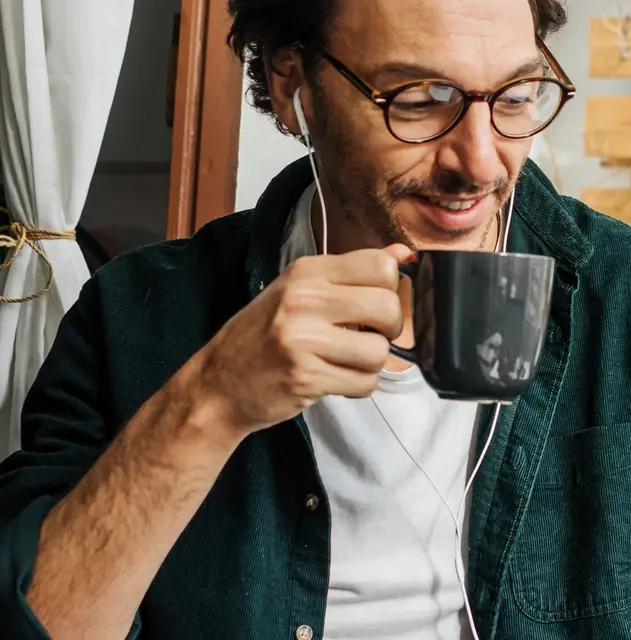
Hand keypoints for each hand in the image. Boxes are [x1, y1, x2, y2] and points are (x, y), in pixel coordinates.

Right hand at [190, 244, 412, 436]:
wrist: (219, 383)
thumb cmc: (264, 334)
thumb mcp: (302, 289)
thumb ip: (353, 272)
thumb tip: (404, 253)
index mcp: (307, 272)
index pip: (381, 265)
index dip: (390, 289)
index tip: (375, 304)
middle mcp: (304, 300)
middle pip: (388, 306)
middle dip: (389, 329)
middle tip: (368, 336)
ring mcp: (303, 339)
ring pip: (379, 351)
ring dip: (370, 363)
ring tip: (344, 360)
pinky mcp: (306, 376)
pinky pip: (365, 383)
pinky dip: (357, 386)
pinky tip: (334, 378)